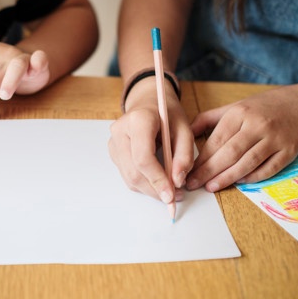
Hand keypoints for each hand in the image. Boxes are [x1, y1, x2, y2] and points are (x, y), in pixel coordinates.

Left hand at [0, 42, 49, 113]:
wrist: (28, 65)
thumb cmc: (3, 73)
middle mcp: (4, 52)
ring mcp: (22, 56)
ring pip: (15, 68)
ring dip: (9, 83)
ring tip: (4, 96)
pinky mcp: (38, 61)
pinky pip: (39, 59)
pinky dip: (38, 63)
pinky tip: (34, 70)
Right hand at [108, 78, 193, 201]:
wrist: (148, 102)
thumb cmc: (167, 114)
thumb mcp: (185, 129)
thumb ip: (184, 155)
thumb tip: (178, 181)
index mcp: (138, 120)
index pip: (143, 158)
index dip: (157, 179)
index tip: (171, 195)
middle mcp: (120, 131)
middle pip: (134, 172)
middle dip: (155, 189)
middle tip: (175, 196)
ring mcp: (113, 142)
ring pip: (129, 178)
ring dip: (150, 189)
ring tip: (169, 189)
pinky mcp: (113, 152)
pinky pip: (127, 175)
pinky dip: (143, 183)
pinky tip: (157, 180)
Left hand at [187, 88, 297, 191]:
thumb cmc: (263, 108)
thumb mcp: (234, 106)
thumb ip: (209, 119)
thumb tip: (185, 133)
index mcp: (240, 113)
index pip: (217, 140)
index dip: (201, 158)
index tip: (187, 170)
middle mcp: (257, 125)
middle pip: (229, 153)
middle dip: (208, 171)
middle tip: (193, 184)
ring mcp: (275, 139)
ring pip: (247, 162)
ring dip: (227, 178)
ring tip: (210, 187)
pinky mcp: (289, 151)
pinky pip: (268, 169)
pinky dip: (252, 178)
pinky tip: (238, 183)